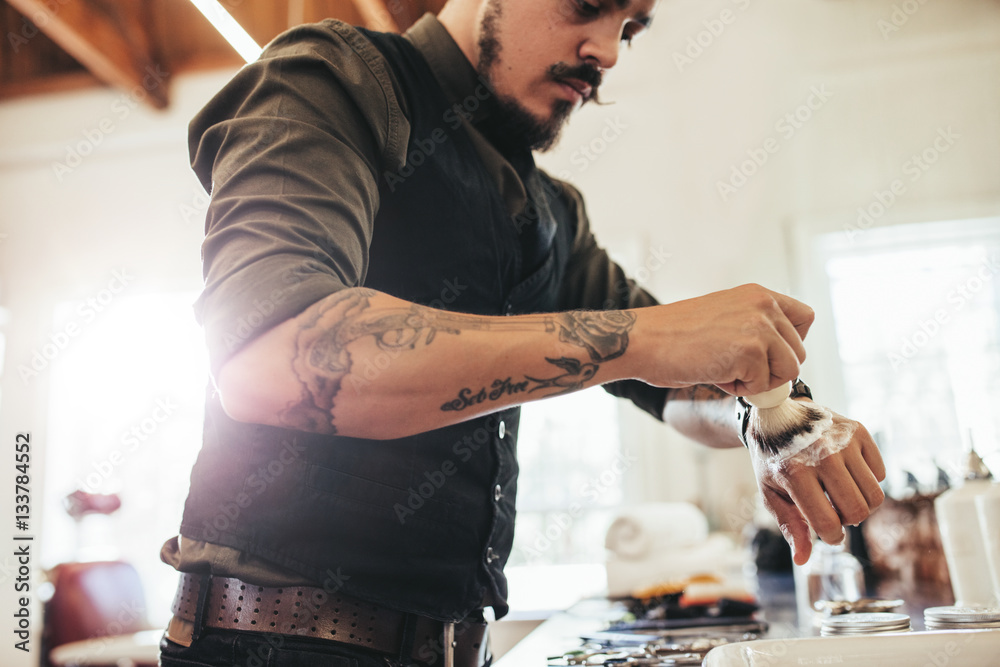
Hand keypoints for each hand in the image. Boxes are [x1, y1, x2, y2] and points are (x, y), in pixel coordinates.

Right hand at [631, 284, 813, 393]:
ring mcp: (759, 326)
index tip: (765, 355)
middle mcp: (763, 305)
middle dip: (771, 370)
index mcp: (757, 294)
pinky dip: (739, 388)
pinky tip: (714, 373)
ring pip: (788, 371)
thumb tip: (779, 359)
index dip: (789, 344)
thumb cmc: (674, 336)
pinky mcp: (751, 351)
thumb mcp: (724, 317)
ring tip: (724, 369)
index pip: (804, 319)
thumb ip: (753, 326)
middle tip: (734, 368)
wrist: (644, 340)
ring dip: (758, 381)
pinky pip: (763, 386)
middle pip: (798, 352)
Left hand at [749, 406, 885, 564]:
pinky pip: (880, 473)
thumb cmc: (772, 459)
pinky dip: (867, 481)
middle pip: (858, 511)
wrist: (775, 414)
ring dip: (860, 504)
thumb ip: (790, 526)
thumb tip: (803, 560)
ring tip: (839, 495)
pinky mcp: (860, 431)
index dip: (831, 537)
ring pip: (875, 495)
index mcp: (795, 473)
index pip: (828, 523)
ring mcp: (844, 441)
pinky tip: (846, 474)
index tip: (827, 532)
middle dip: (847, 521)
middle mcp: (823, 454)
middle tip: (832, 510)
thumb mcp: (770, 492)